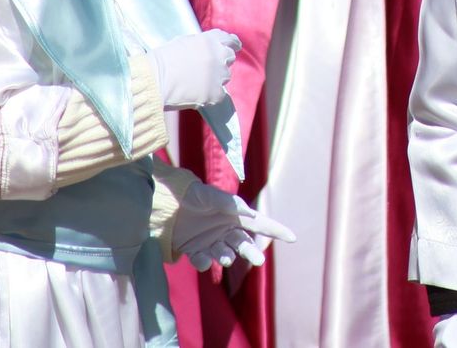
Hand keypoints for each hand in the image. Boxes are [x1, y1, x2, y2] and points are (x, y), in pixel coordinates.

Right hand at [148, 29, 240, 109]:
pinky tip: (197, 96)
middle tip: (207, 70)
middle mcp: (219, 54)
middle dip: (221, 63)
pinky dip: (210, 96)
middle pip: (229, 58)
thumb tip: (206, 50)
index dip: (232, 44)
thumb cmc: (161, 60)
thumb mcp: (182, 43)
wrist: (154, 80)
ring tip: (196, 84)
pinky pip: (219, 95)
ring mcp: (219, 74)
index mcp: (210, 40)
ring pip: (224, 77)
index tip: (235, 47)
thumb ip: (199, 45)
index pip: (229, 39)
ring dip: (215, 79)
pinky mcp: (216, 93)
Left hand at [171, 180, 295, 271]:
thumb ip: (229, 203)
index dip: (276, 230)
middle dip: (252, 252)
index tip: (293, 237)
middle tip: (258, 260)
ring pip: (225, 254)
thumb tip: (250, 213)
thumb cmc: (190, 194)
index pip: (259, 223)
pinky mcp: (194, 250)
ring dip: (227, 257)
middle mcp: (225, 229)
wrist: (163, 203)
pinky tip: (202, 259)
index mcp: (234, 215)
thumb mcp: (209, 195)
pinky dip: (204, 262)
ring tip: (225, 258)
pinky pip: (203, 261)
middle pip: (244, 244)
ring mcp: (210, 241)